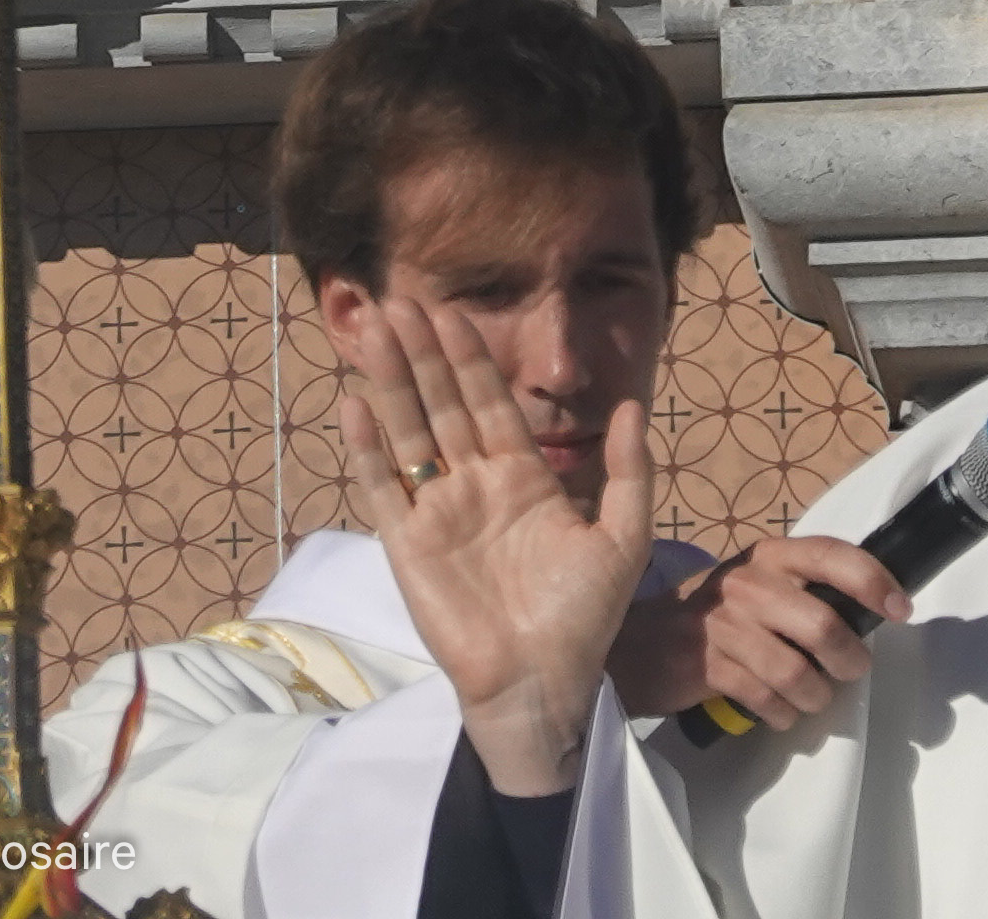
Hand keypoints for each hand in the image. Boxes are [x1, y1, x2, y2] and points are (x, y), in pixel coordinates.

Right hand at [342, 298, 652, 793]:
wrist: (542, 685)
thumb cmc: (584, 619)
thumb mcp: (623, 537)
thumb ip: (629, 472)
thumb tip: (632, 406)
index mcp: (524, 477)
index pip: (490, 402)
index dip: (469, 358)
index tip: (450, 311)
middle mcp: (476, 485)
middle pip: (442, 405)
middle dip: (422, 354)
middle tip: (398, 302)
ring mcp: (438, 513)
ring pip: (409, 434)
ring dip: (391, 383)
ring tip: (373, 333)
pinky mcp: (408, 547)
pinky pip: (383, 488)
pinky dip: (368, 449)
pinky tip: (355, 406)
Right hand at [605, 537, 909, 727]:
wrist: (637, 642)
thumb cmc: (712, 615)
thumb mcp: (755, 585)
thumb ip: (802, 590)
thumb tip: (868, 615)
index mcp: (769, 555)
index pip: (831, 554)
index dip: (873, 580)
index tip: (901, 609)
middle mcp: (748, 582)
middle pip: (822, 624)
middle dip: (848, 659)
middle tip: (850, 672)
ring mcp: (724, 624)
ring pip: (796, 671)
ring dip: (816, 696)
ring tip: (813, 700)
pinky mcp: (706, 664)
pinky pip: (766, 698)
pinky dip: (784, 714)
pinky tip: (781, 713)